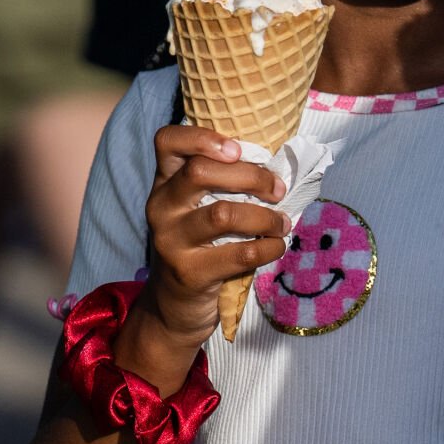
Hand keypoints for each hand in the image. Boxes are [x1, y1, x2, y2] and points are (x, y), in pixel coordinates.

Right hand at [141, 126, 291, 346]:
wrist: (174, 306)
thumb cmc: (201, 245)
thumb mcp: (199, 209)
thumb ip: (222, 184)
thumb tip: (278, 167)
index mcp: (165, 182)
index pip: (167, 141)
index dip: (202, 137)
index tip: (238, 149)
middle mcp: (161, 207)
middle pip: (200, 172)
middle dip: (251, 176)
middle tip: (277, 190)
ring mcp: (170, 241)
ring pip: (222, 214)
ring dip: (264, 216)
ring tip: (282, 224)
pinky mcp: (188, 273)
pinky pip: (238, 253)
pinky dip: (268, 248)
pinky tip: (277, 247)